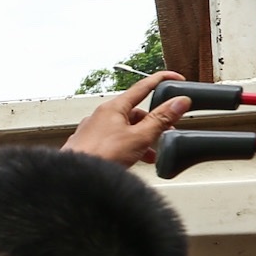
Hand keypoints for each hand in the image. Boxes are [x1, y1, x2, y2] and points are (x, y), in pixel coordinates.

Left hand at [62, 70, 191, 165]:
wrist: (76, 178)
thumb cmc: (100, 155)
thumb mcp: (139, 137)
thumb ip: (160, 119)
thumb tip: (179, 102)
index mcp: (113, 107)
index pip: (142, 87)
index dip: (161, 80)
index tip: (175, 77)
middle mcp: (101, 115)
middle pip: (134, 111)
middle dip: (153, 121)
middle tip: (166, 130)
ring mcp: (93, 130)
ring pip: (125, 128)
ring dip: (141, 138)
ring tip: (151, 153)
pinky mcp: (89, 145)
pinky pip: (114, 140)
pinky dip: (128, 147)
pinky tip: (134, 159)